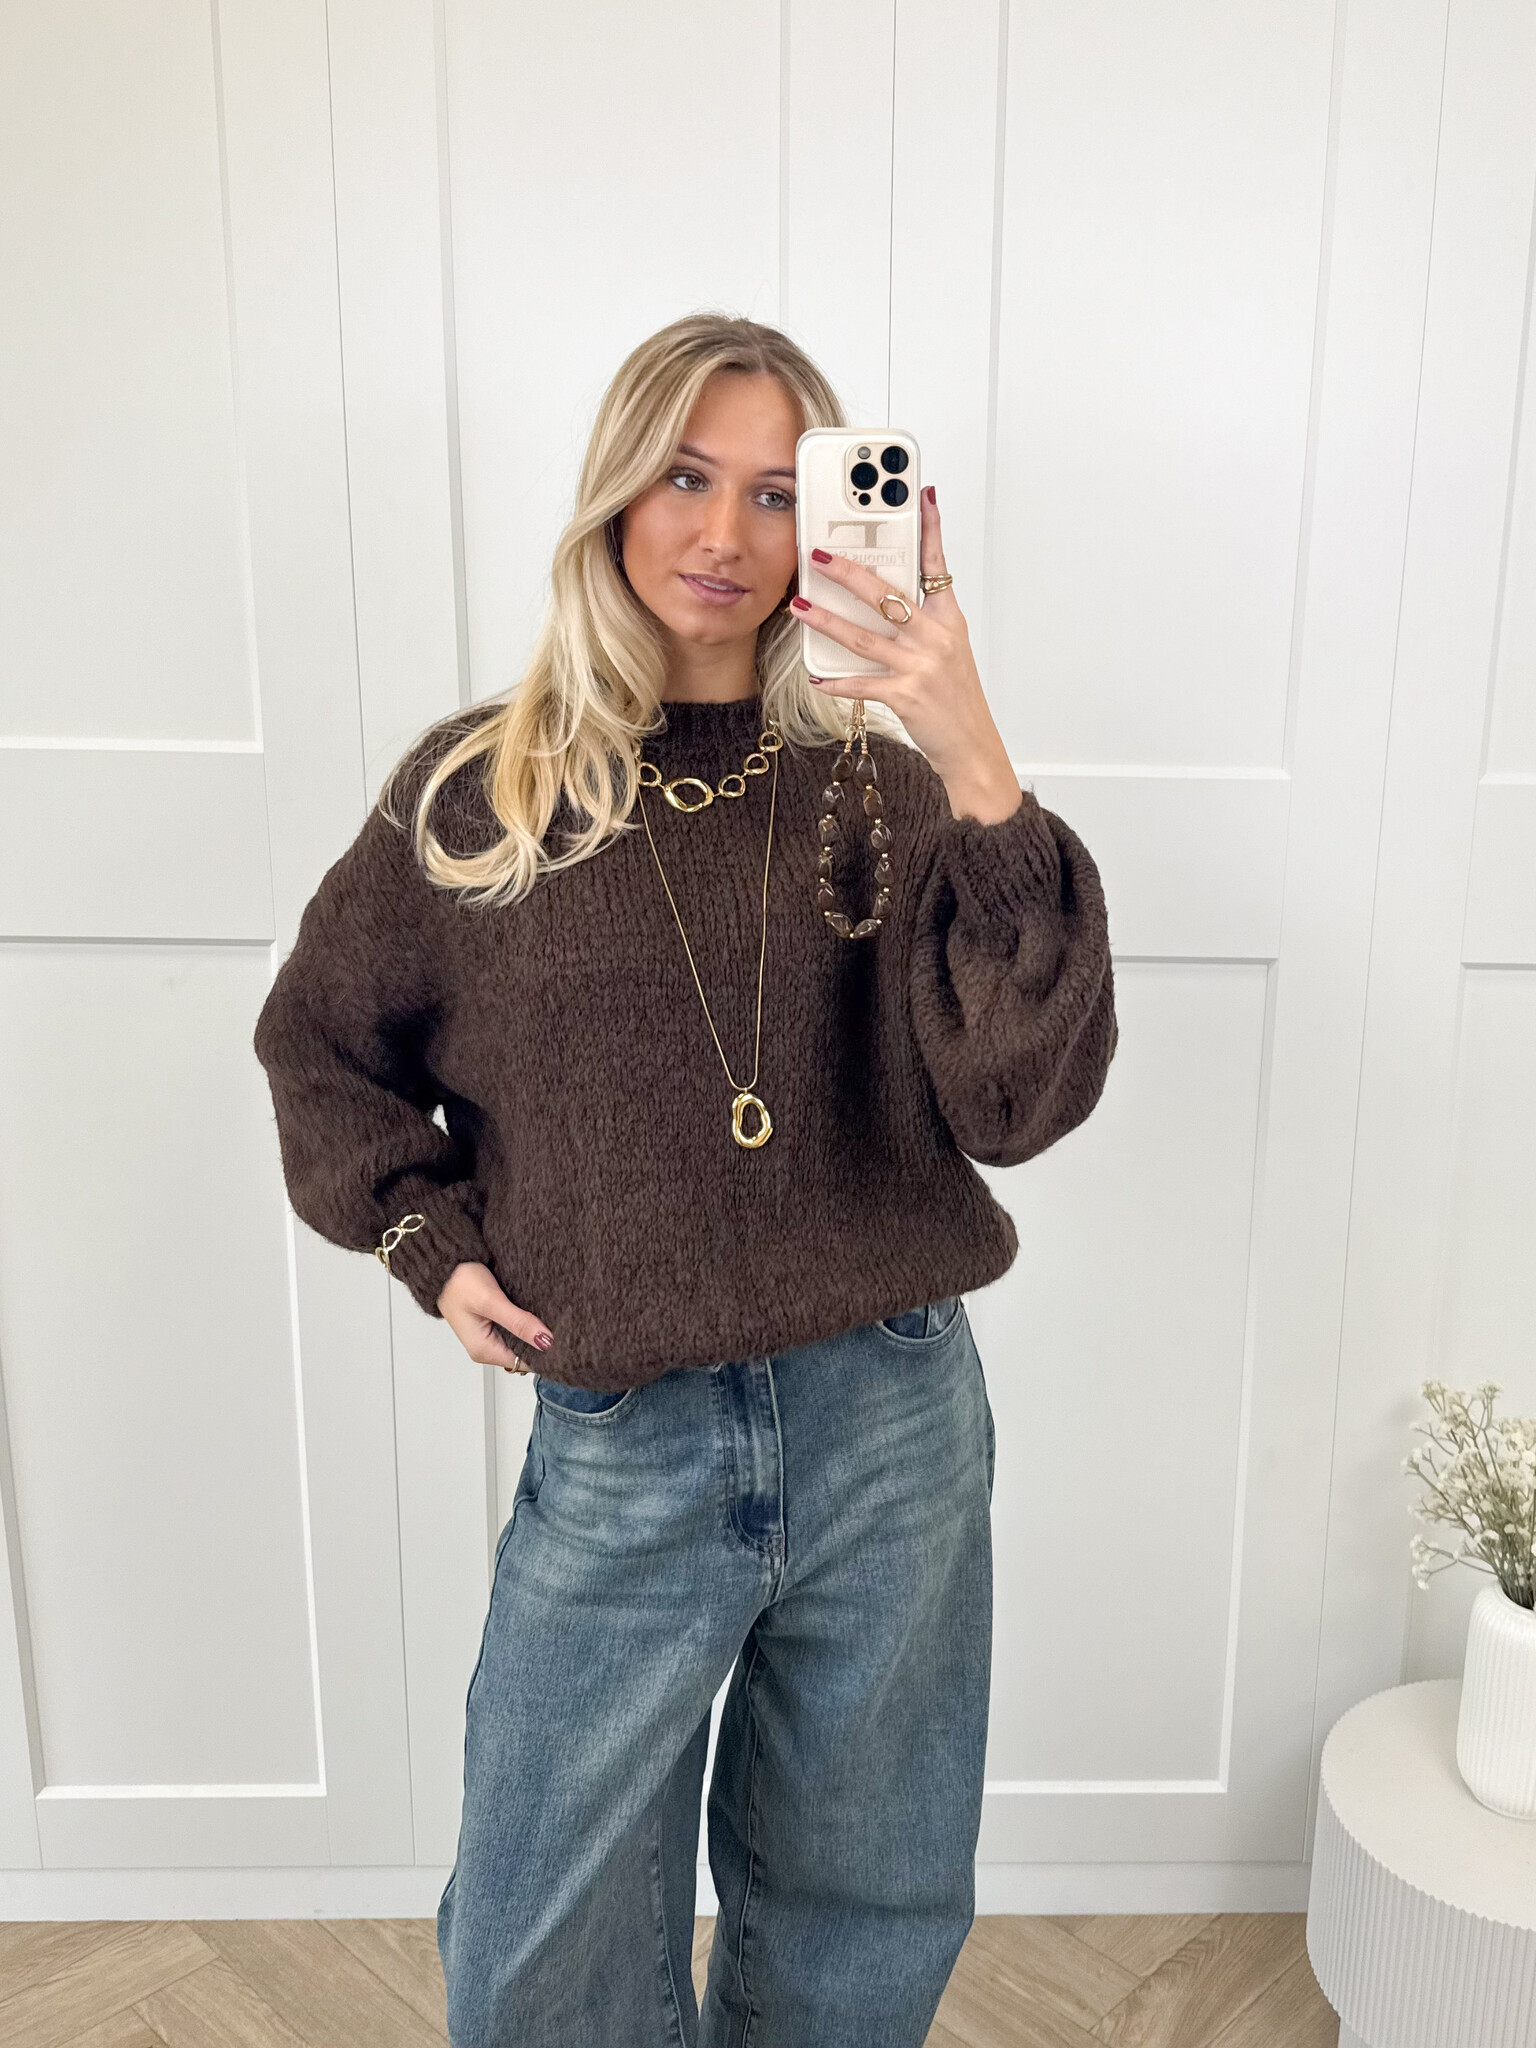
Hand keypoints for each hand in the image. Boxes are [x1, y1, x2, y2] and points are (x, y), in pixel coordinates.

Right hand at [438, 1261, 553, 1374]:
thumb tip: (545, 1341)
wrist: (443, 1264)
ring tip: (548, 1317)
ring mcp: (489, 1336)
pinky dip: (525, 1322)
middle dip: (539, 1342)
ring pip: (520, 1341)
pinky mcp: (492, 1323)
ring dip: (532, 1331)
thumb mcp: (491, 1301)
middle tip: (559, 1325)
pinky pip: (515, 1329)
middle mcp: (486, 1348)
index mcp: (484, 1350)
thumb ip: (518, 1323)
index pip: (524, 1363)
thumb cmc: (458, 1282)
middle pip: (523, 1354)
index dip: (544, 1353)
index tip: (561, 1340)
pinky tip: (533, 1312)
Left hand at [789, 486, 1021, 823]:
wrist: (972, 747)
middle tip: (819, 556)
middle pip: (887, 595)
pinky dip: (836, 680)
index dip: (930, 529)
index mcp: (949, 621)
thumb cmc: (956, 699)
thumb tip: (887, 597)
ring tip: (800, 607)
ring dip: (827, 620)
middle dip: (849, 572)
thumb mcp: (949, 651)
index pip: (938, 566)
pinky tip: (816, 675)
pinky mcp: (906, 696)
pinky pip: (862, 684)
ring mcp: (921, 667)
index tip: (921, 496)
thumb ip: (923, 622)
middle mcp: (936, 639)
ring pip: (864, 636)